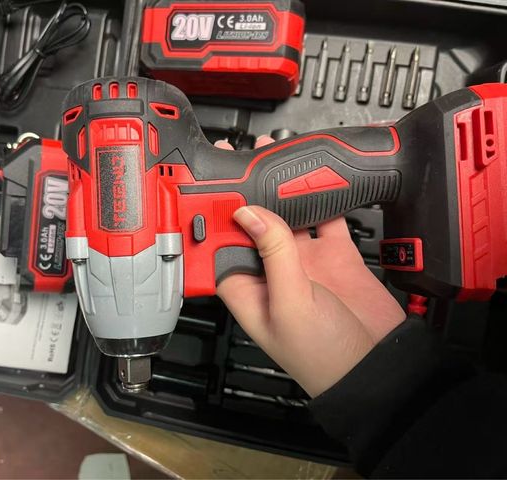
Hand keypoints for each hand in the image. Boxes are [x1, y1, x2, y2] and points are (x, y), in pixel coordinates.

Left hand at [216, 136, 405, 396]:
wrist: (379, 367)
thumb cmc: (322, 356)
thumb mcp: (290, 305)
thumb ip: (273, 255)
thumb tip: (249, 212)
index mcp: (247, 289)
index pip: (218, 246)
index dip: (211, 217)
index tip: (207, 186)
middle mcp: (271, 273)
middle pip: (251, 225)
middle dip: (246, 194)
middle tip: (243, 160)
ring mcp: (303, 262)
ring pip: (286, 217)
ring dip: (282, 191)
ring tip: (276, 159)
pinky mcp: (334, 255)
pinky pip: (326, 219)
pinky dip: (324, 199)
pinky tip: (318, 179)